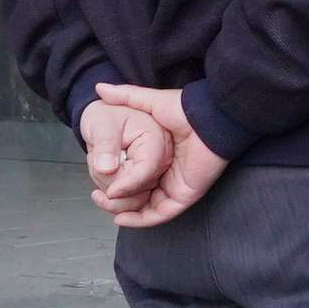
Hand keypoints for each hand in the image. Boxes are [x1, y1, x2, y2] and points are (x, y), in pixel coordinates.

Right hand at [86, 87, 226, 229]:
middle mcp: (168, 172)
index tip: (97, 176)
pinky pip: (161, 213)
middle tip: (98, 196)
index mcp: (161, 155)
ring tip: (105, 204)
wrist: (212, 119)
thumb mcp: (152, 102)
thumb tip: (100, 88)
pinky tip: (122, 217)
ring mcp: (177, 185)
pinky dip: (141, 219)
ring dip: (126, 210)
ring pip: (147, 206)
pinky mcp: (185, 194)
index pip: (136, 173)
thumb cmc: (187, 110)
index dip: (116, 177)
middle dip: (117, 198)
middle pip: (139, 193)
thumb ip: (127, 96)